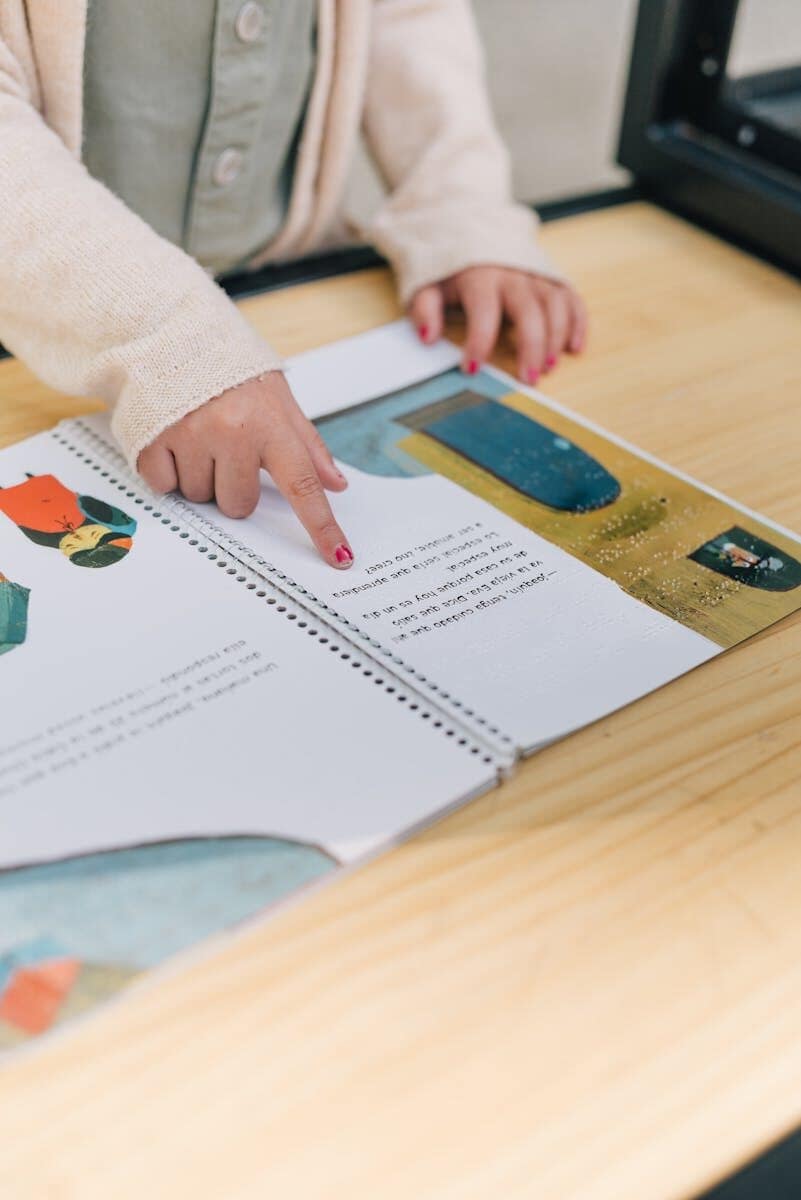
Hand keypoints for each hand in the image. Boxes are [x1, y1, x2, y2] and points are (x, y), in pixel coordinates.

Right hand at [138, 372, 353, 568]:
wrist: (170, 334)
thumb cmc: (230, 371)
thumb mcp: (278, 399)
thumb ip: (308, 446)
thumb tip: (337, 484)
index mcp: (270, 424)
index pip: (304, 485)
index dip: (322, 526)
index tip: (339, 556)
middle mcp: (233, 432)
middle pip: (239, 504)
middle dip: (232, 486)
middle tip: (226, 450)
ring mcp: (190, 436)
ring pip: (201, 498)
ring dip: (200, 477)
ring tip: (198, 437)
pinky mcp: (151, 440)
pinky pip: (164, 486)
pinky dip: (167, 472)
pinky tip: (173, 441)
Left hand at [410, 266, 586, 383]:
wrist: (470, 224)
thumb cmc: (449, 266)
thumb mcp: (426, 282)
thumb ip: (425, 309)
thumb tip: (427, 337)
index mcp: (480, 275)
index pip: (483, 311)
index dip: (479, 342)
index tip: (472, 369)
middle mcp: (513, 273)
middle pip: (530, 310)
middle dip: (532, 346)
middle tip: (529, 378)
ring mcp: (536, 273)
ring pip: (555, 304)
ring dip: (557, 337)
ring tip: (550, 366)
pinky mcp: (551, 277)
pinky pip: (571, 298)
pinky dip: (577, 322)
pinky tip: (574, 348)